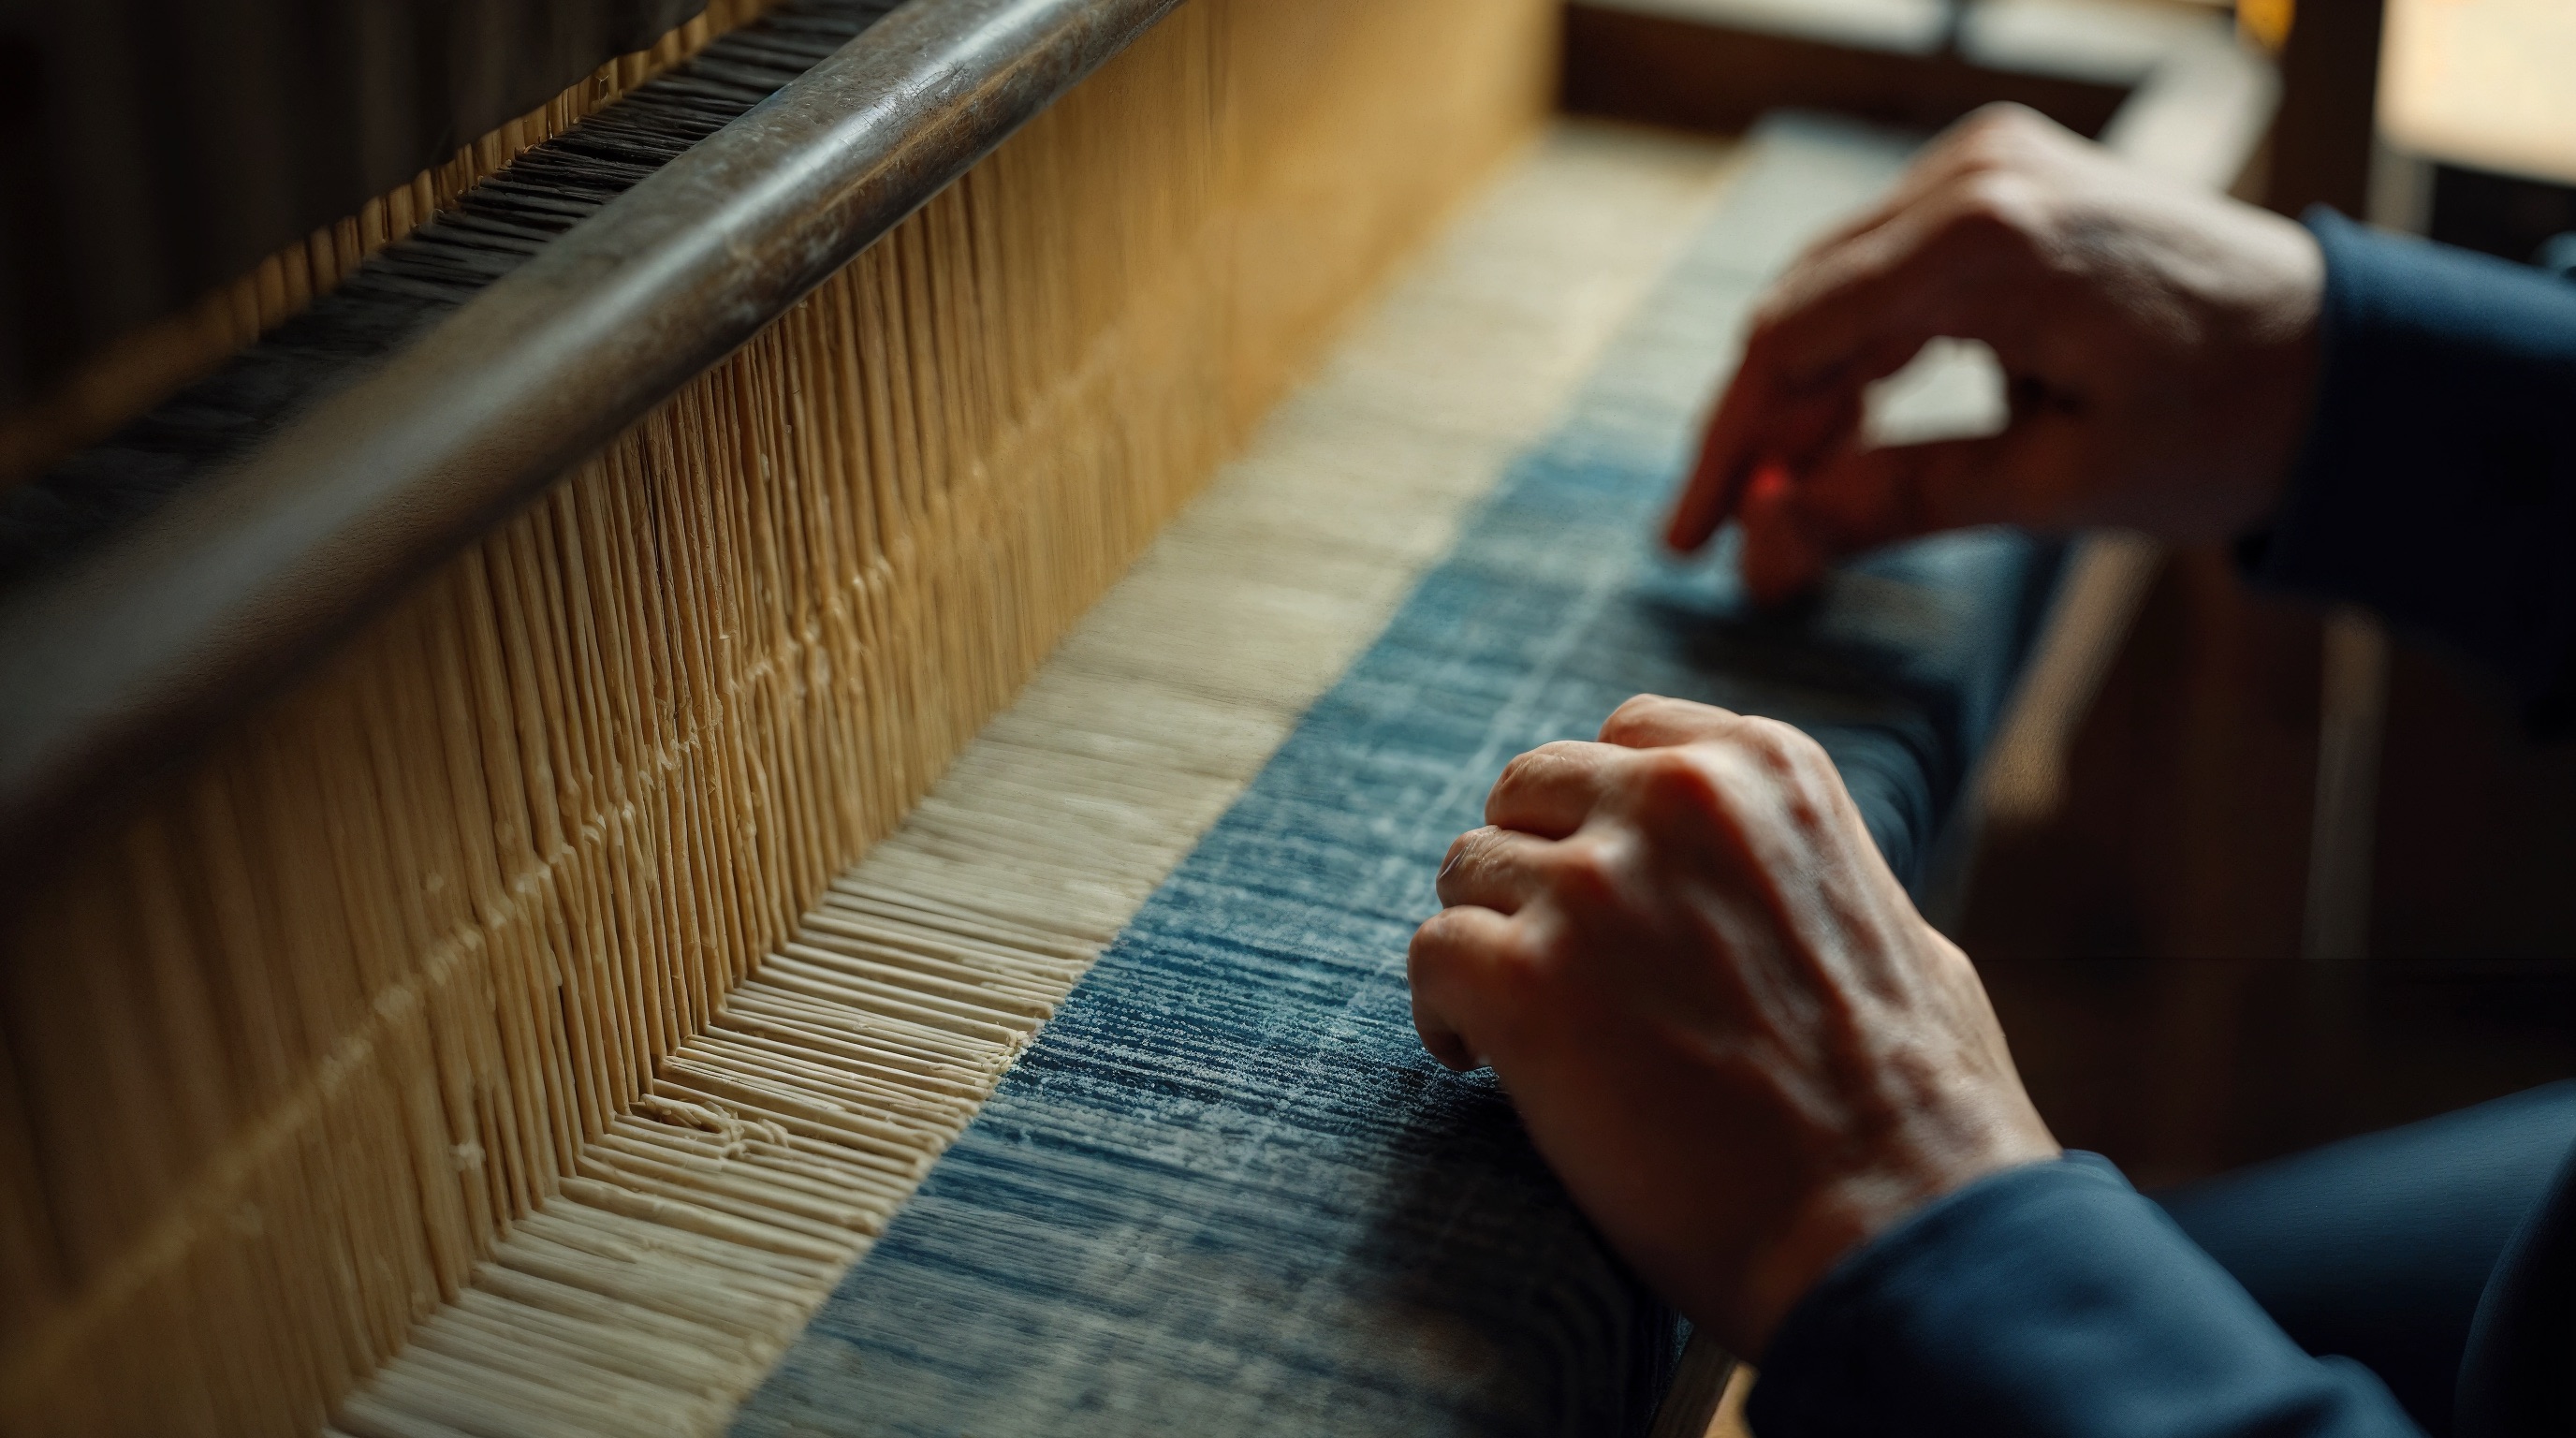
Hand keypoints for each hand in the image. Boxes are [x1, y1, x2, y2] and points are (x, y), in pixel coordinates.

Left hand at [1407, 696, 2057, 1356]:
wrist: (1887, 1223)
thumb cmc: (1918, 1110)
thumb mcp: (1897, 926)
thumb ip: (1803, 874)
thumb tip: (1761, 880)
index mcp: (1766, 772)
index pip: (1626, 737)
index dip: (1598, 817)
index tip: (1599, 881)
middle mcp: (1673, 799)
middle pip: (1530, 790)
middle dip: (1530, 869)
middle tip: (1546, 958)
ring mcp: (1593, 885)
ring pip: (1469, 869)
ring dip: (1486, 942)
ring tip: (1514, 1024)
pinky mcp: (1525, 979)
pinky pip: (1431, 955)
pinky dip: (1444, 1012)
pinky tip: (1479, 1063)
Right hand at [1667, 104, 2325, 603]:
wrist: (2346, 355)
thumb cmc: (2229, 422)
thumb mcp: (2063, 485)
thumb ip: (1903, 503)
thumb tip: (1769, 547)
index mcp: (1991, 238)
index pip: (1794, 339)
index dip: (1730, 447)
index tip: (1690, 544)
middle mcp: (1973, 174)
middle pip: (1798, 311)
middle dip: (1756, 436)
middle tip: (1727, 548)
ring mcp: (1985, 168)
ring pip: (1830, 295)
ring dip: (1799, 404)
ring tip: (1781, 515)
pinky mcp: (1997, 187)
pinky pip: (1883, 278)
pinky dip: (1854, 362)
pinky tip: (1837, 446)